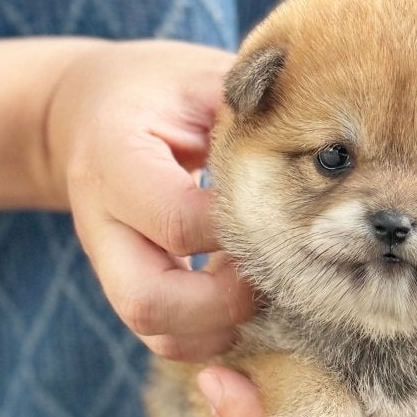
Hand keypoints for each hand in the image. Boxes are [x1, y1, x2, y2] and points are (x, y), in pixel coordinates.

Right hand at [42, 40, 255, 359]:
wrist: (86, 111)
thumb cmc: (159, 89)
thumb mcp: (201, 77)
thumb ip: (253, 110)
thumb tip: (331, 147)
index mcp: (115, 157)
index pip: (179, 221)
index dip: (239, 233)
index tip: (282, 213)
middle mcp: (99, 220)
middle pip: (149, 301)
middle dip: (224, 302)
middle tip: (270, 268)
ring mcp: (105, 262)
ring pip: (154, 330)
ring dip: (219, 324)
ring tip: (257, 281)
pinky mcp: (120, 287)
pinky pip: (162, 339)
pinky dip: (209, 333)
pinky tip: (241, 294)